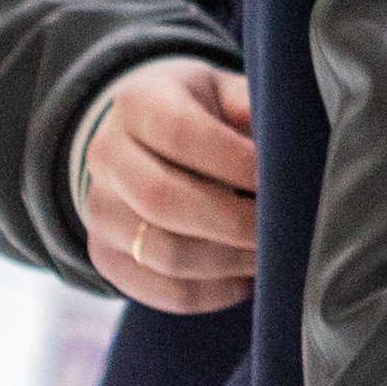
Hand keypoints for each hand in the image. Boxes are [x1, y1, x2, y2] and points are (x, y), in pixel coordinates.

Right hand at [77, 59, 259, 313]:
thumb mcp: (223, 91)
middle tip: (284, 229)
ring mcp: (100, 212)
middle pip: (163, 201)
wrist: (142, 142)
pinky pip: (160, 291)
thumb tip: (286, 139)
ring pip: (163, 253)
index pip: (179, 133)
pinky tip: (247, 278)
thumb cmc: (203, 114)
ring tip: (271, 255)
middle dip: (235, 221)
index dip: (233, 160)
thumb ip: (252, 105)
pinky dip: (213, 293)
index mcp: (138, 105)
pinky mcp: (106, 256)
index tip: (279, 178)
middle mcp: (106, 157)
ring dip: (229, 262)